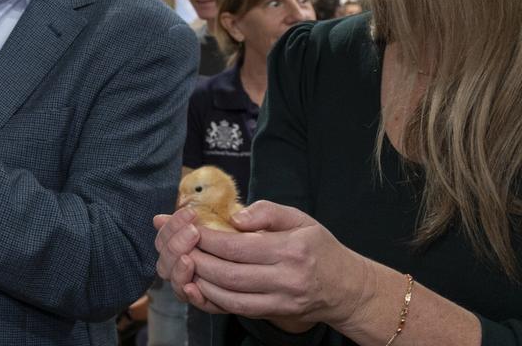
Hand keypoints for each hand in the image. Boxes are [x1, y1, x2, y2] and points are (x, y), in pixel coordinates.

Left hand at [158, 201, 368, 328]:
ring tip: (184, 265)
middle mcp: (286, 278)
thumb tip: (235, 217)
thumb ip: (268, 212)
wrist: (348, 288)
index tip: (188, 228)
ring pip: (230, 296)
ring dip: (200, 282)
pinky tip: (200, 286)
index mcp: (291, 250)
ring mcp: (281, 301)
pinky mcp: (276, 314)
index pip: (238, 247)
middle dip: (197, 260)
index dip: (207, 239)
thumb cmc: (320, 248)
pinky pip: (238, 309)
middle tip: (177, 247)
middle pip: (228, 274)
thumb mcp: (301, 219)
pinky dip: (214, 299)